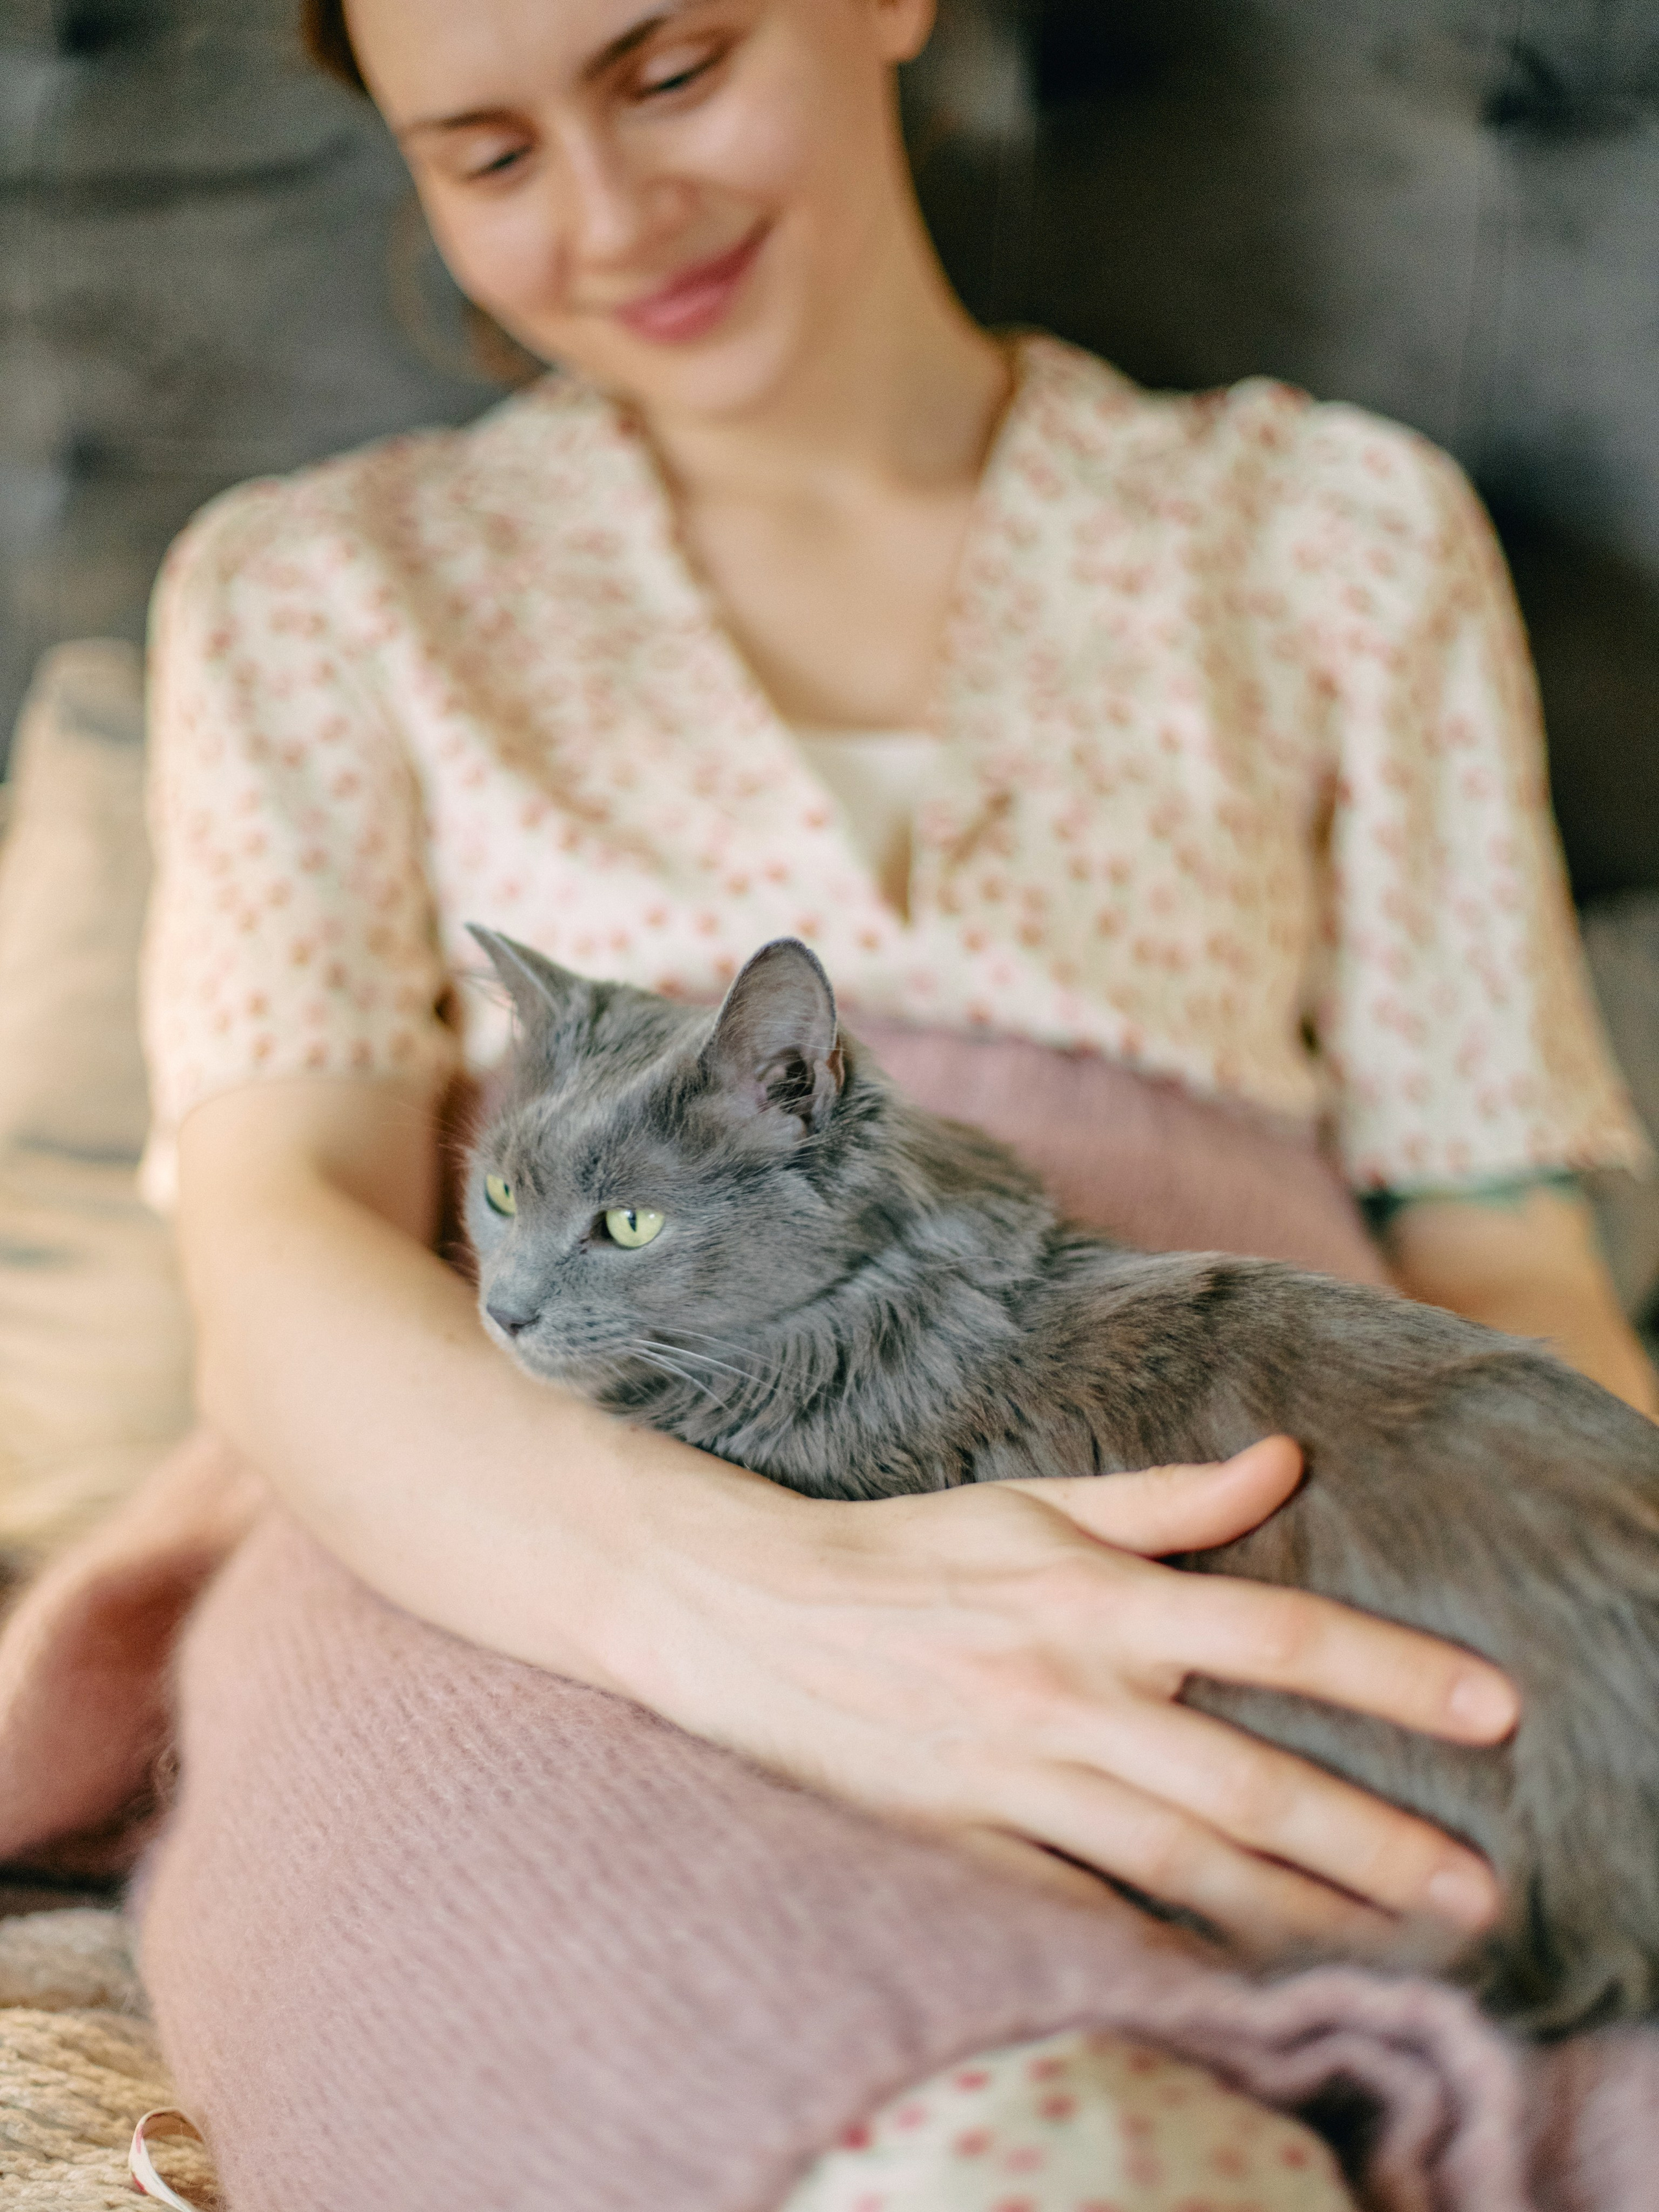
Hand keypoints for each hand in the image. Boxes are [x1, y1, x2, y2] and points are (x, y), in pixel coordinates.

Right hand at [619, 1436, 1517, 1961]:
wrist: (749, 1615)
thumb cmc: (906, 1550)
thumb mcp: (1034, 1502)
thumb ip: (1166, 1497)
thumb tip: (1284, 1458)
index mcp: (1092, 1598)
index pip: (1272, 1630)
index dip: (1387, 1671)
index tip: (1489, 1708)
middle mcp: (1067, 1695)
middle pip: (1248, 1781)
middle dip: (1373, 1841)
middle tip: (1478, 1891)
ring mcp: (1016, 1779)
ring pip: (1185, 1863)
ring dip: (1300, 1912)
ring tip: (1399, 1948)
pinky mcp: (968, 1843)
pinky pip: (1088, 1906)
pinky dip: (1167, 1946)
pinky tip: (1244, 1975)